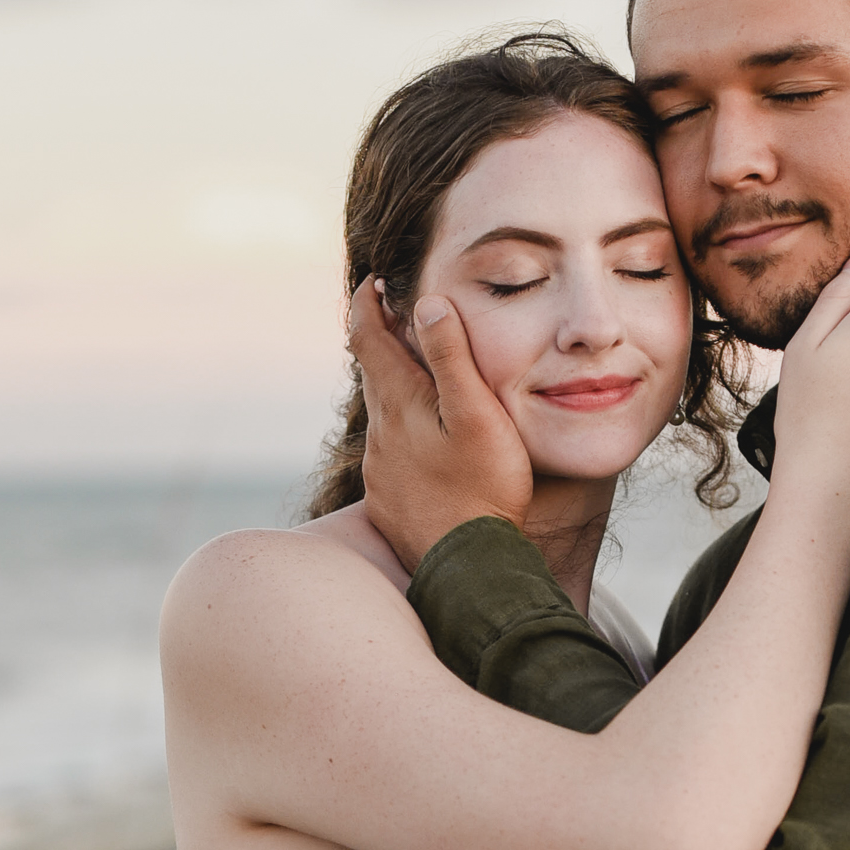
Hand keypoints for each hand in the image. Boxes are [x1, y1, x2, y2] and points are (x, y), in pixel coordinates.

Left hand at [348, 276, 534, 572]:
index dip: (366, 303)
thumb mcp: (476, 414)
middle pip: (372, 374)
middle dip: (381, 341)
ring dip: (395, 389)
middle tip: (397, 316)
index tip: (372, 281)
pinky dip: (405, 433)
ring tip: (421, 378)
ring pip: (383, 416)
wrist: (469, 568)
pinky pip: (392, 454)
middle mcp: (381, 435)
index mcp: (398, 403)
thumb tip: (425, 301)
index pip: (366, 337)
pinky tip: (431, 446)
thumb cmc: (483, 488)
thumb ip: (451, 357)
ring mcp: (382, 471)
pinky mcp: (390, 501)